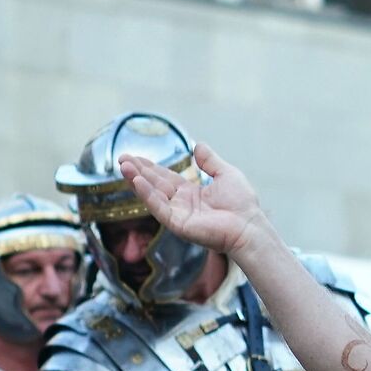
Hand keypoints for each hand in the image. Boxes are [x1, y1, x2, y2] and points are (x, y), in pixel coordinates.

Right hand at [117, 141, 273, 258]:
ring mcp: (177, 214)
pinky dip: (147, 195)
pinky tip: (137, 182)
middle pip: (155, 184)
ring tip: (124, 166)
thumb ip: (210, 162)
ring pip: (153, 194)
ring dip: (137, 180)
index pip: (164, 178)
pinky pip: (158, 207)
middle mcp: (180, 203)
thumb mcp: (225, 174)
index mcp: (190, 193)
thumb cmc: (242, 203)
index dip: (150, 167)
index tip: (134, 157)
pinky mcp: (177, 224)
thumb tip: (198, 145)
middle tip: (122, 159)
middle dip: (138, 171)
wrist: (248, 225)